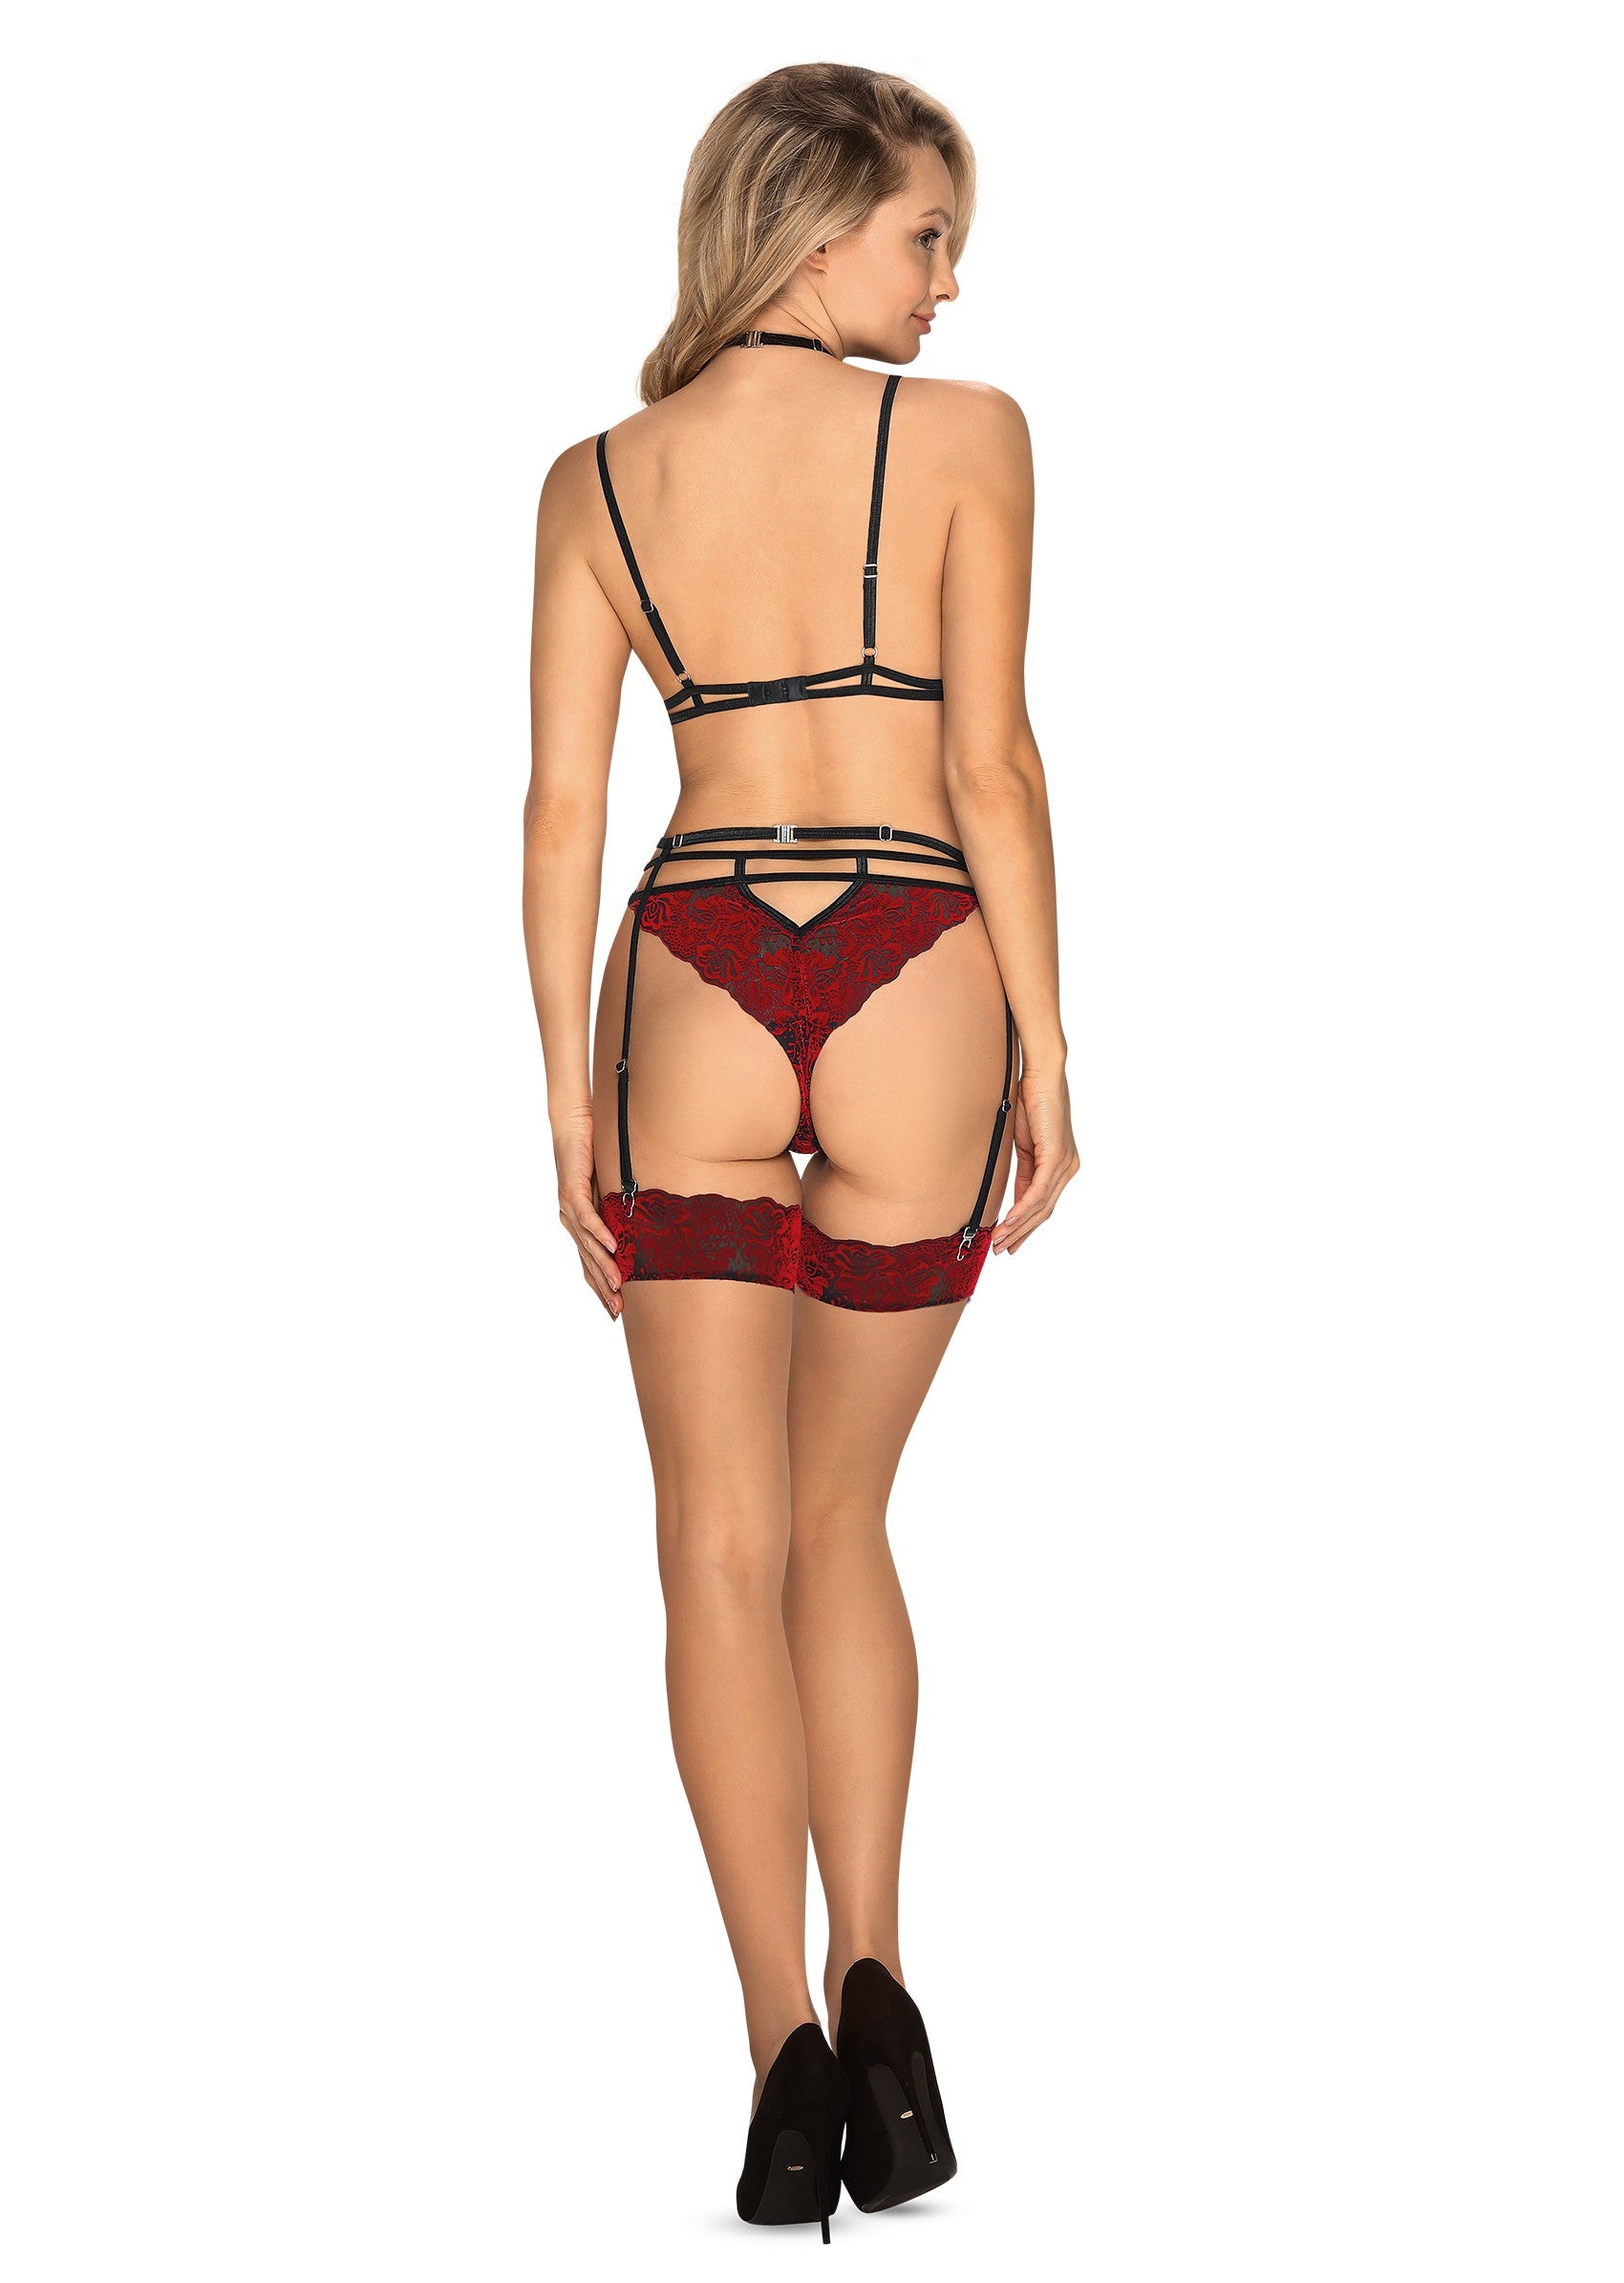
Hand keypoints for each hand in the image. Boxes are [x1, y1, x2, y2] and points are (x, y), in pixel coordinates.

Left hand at [553, 1110, 623, 1320]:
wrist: (573, 1128)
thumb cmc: (593, 1156)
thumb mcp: (611, 1189)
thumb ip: (621, 1210)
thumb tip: (644, 1224)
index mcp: (580, 1225)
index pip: (590, 1263)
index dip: (600, 1287)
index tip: (615, 1310)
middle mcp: (571, 1221)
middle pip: (588, 1262)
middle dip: (603, 1288)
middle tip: (618, 1310)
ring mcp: (569, 1209)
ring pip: (588, 1245)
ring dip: (604, 1266)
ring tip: (619, 1285)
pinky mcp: (572, 1192)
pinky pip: (588, 1218)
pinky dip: (600, 1234)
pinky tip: (613, 1248)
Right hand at [990, 1063, 1077, 1255]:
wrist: (1041, 1074)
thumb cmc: (1031, 1100)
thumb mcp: (1023, 1143)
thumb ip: (1023, 1170)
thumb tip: (1013, 1195)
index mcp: (1060, 1166)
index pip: (1042, 1205)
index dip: (1024, 1227)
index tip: (1007, 1242)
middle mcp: (1068, 1168)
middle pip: (1043, 1212)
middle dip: (1020, 1234)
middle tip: (1000, 1250)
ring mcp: (1064, 1163)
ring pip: (1041, 1206)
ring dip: (1017, 1226)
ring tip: (998, 1241)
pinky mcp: (1056, 1156)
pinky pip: (1039, 1190)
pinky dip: (1022, 1209)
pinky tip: (1008, 1221)